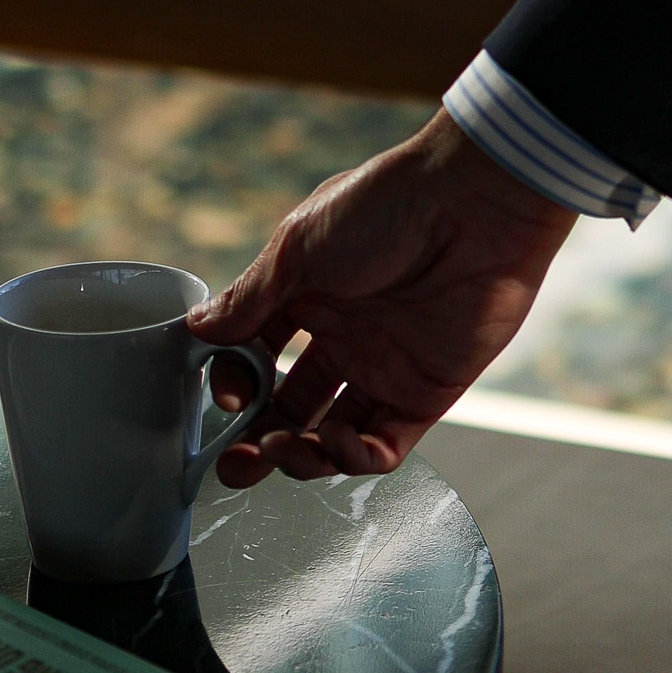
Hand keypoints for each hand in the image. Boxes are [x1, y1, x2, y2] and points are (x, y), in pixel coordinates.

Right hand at [189, 110, 575, 487]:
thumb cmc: (386, 206)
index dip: (237, 385)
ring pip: (333, 436)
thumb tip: (198, 329)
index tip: (228, 398)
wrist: (473, 206)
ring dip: (303, 456)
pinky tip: (337, 444)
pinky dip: (356, 458)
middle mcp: (346, 335)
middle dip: (259, 443)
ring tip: (285, 451)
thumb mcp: (298, 248)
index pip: (257, 358)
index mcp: (309, 296)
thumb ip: (249, 299)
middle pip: (292, 407)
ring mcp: (386, 366)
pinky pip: (384, 445)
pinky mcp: (427, 390)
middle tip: (237, 466)